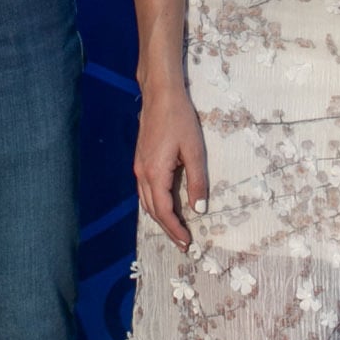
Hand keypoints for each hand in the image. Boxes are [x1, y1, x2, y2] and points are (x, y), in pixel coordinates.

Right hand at [133, 79, 211, 250]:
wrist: (160, 94)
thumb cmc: (179, 119)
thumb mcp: (194, 151)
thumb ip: (197, 182)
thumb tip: (200, 209)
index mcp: (155, 174)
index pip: (164, 212)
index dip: (175, 230)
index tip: (187, 243)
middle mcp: (142, 174)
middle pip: (153, 211)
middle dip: (167, 229)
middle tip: (183, 244)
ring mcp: (139, 167)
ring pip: (146, 202)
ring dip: (160, 218)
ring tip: (175, 230)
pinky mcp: (140, 160)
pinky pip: (144, 191)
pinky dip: (154, 205)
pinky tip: (164, 206)